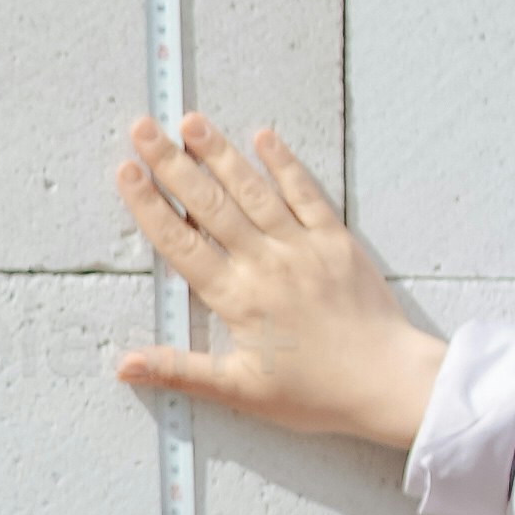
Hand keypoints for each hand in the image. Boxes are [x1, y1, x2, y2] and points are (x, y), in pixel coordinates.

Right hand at [113, 117, 446, 466]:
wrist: (388, 381)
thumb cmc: (316, 393)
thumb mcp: (240, 390)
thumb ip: (180, 371)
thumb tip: (126, 365)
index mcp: (237, 298)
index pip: (180, 243)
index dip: (149, 205)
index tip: (126, 172)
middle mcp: (265, 263)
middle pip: (209, 205)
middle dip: (172, 163)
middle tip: (144, 128)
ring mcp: (302, 246)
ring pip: (252, 190)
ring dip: (220, 153)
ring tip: (192, 121)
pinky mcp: (335, 241)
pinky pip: (305, 193)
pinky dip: (284, 164)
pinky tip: (263, 137)